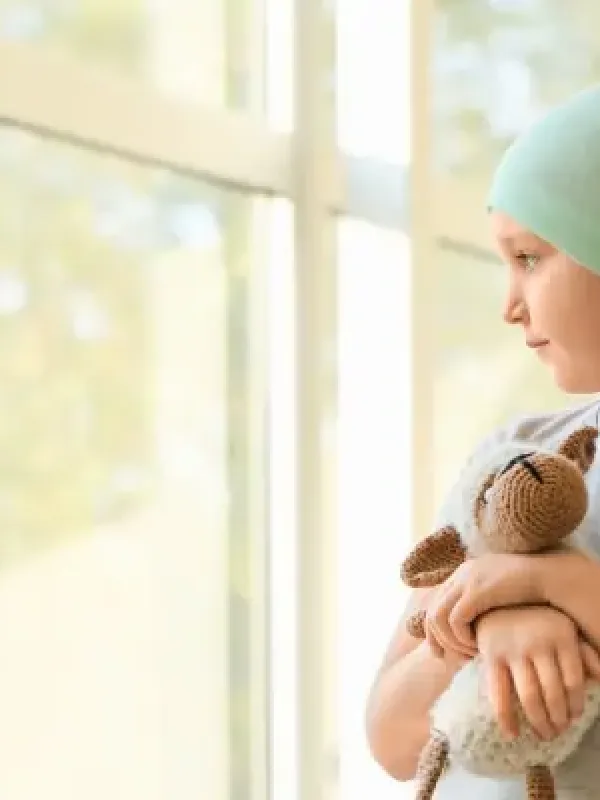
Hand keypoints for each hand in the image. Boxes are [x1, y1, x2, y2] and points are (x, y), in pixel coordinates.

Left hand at [425, 553, 541, 657]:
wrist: (548, 578)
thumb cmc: (529, 592)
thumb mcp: (497, 595)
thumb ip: (481, 605)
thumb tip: (470, 628)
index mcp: (464, 573)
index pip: (435, 603)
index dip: (435, 630)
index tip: (442, 651)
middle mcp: (460, 574)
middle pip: (431, 610)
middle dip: (435, 639)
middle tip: (445, 659)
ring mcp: (466, 580)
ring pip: (438, 617)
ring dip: (450, 641)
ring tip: (469, 654)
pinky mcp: (475, 591)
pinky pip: (455, 620)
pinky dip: (462, 637)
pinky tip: (477, 646)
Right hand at [477, 605, 599, 741]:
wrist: (494, 601)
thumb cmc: (534, 619)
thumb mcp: (562, 627)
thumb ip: (583, 651)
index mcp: (561, 634)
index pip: (574, 680)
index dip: (576, 704)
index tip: (574, 717)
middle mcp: (539, 642)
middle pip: (553, 692)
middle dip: (558, 719)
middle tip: (559, 731)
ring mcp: (514, 649)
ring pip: (530, 696)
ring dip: (539, 722)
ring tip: (544, 734)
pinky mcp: (492, 656)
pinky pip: (499, 693)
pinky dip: (505, 717)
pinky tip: (512, 733)